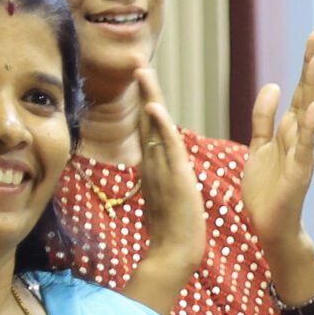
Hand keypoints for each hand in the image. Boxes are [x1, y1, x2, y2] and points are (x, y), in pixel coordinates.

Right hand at [134, 68, 206, 273]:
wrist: (175, 253)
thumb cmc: (173, 231)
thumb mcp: (165, 197)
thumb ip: (160, 180)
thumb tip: (158, 170)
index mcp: (154, 167)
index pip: (150, 128)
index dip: (148, 102)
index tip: (144, 79)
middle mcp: (153, 163)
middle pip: (147, 120)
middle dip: (144, 90)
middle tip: (138, 61)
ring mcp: (161, 169)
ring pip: (154, 126)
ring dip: (150, 97)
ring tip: (143, 70)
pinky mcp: (174, 177)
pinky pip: (167, 147)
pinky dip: (161, 126)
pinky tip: (155, 107)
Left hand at [240, 31, 313, 247]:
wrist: (270, 225)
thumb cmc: (266, 189)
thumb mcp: (259, 145)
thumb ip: (263, 117)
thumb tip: (273, 84)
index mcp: (289, 129)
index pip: (300, 90)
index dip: (305, 64)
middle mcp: (300, 135)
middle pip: (308, 93)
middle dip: (312, 65)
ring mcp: (303, 151)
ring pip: (309, 113)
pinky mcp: (300, 170)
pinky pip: (306, 144)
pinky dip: (312, 125)